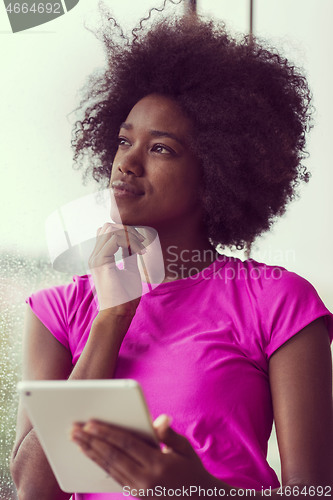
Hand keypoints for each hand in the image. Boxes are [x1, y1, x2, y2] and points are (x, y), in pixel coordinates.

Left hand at [70, 415, 214, 496]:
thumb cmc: (192, 470)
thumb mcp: (185, 449)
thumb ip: (168, 434)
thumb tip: (159, 419)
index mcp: (158, 464)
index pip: (127, 444)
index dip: (107, 432)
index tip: (90, 423)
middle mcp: (145, 479)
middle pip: (112, 457)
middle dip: (91, 441)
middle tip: (74, 430)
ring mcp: (139, 490)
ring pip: (109, 468)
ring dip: (91, 453)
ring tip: (76, 441)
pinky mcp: (136, 495)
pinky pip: (114, 477)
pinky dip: (100, 464)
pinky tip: (91, 455)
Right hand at [88, 222, 145, 314]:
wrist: (119, 313)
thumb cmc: (125, 296)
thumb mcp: (130, 270)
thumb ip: (129, 255)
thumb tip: (134, 243)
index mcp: (100, 258)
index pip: (108, 232)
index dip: (126, 233)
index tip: (141, 245)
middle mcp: (96, 256)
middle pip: (107, 227)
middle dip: (127, 230)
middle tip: (142, 243)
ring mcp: (96, 258)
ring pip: (110, 229)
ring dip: (129, 235)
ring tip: (141, 248)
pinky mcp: (101, 261)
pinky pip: (114, 238)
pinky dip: (129, 241)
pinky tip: (139, 252)